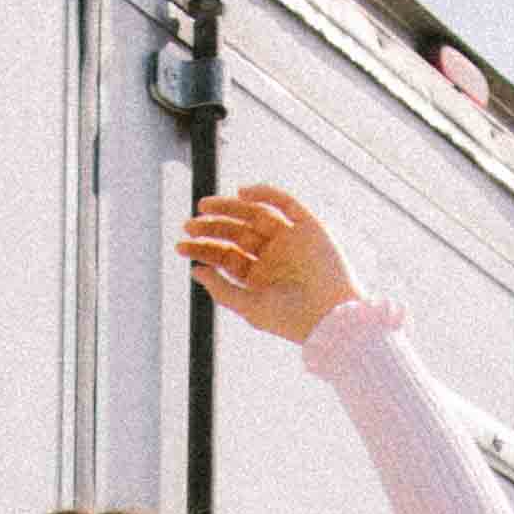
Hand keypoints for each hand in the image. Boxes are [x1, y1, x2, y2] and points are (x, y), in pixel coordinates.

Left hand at [174, 182, 357, 347]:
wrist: (331, 317)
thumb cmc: (291, 319)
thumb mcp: (249, 307)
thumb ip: (222, 289)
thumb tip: (195, 270)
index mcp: (259, 277)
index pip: (226, 256)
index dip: (204, 249)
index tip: (181, 245)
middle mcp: (273, 256)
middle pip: (237, 234)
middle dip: (212, 227)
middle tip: (189, 224)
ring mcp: (291, 239)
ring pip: (255, 215)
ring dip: (230, 208)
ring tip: (205, 206)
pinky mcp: (309, 226)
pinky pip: (285, 203)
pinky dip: (265, 194)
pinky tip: (242, 193)